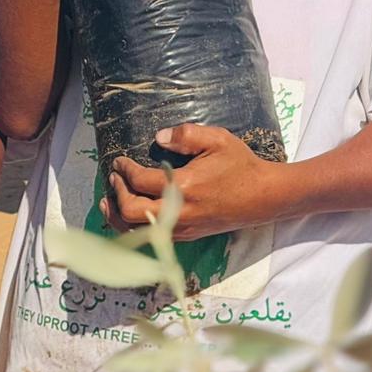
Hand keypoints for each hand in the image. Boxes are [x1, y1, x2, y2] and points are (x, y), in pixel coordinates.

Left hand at [102, 124, 284, 241]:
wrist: (263, 197)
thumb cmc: (240, 165)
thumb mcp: (217, 139)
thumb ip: (186, 135)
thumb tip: (159, 137)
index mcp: (184, 186)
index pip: (141, 181)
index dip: (124, 170)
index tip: (119, 161)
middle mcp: (179, 212)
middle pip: (132, 212)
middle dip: (116, 194)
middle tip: (113, 178)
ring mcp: (183, 227)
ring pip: (139, 230)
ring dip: (119, 216)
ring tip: (108, 202)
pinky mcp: (188, 235)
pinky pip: (153, 236)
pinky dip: (135, 226)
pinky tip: (130, 215)